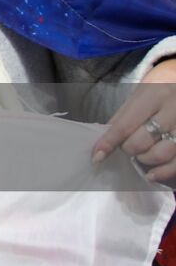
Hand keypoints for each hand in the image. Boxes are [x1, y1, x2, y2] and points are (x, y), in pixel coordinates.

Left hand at [92, 59, 175, 183]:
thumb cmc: (159, 91)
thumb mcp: (139, 95)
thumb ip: (123, 116)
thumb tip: (104, 139)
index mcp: (153, 96)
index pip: (125, 124)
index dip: (109, 142)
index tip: (96, 156)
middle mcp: (172, 110)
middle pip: (144, 140)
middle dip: (129, 149)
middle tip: (126, 148)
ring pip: (164, 153)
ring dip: (146, 160)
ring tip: (140, 157)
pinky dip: (164, 172)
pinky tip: (152, 175)